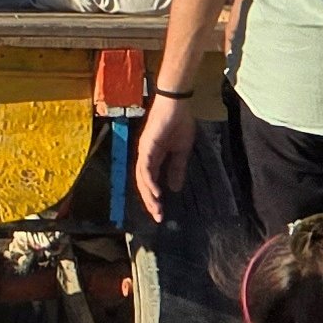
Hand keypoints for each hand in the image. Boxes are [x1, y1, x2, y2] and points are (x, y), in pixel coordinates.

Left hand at [133, 92, 197, 223]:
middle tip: (158, 217)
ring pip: (142, 178)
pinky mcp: (147, 146)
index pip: (150, 181)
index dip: (154, 198)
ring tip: (157, 209)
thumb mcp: (181, 151)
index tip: (162, 213)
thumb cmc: (179, 123)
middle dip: (150, 201)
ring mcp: (144, 151)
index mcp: (153, 157)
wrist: (176, 105)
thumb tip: (174, 188)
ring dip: (149, 195)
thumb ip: (176, 169)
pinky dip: (149, 181)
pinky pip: (146, 167)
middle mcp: (145, 156)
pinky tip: (156, 193)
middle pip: (143, 183)